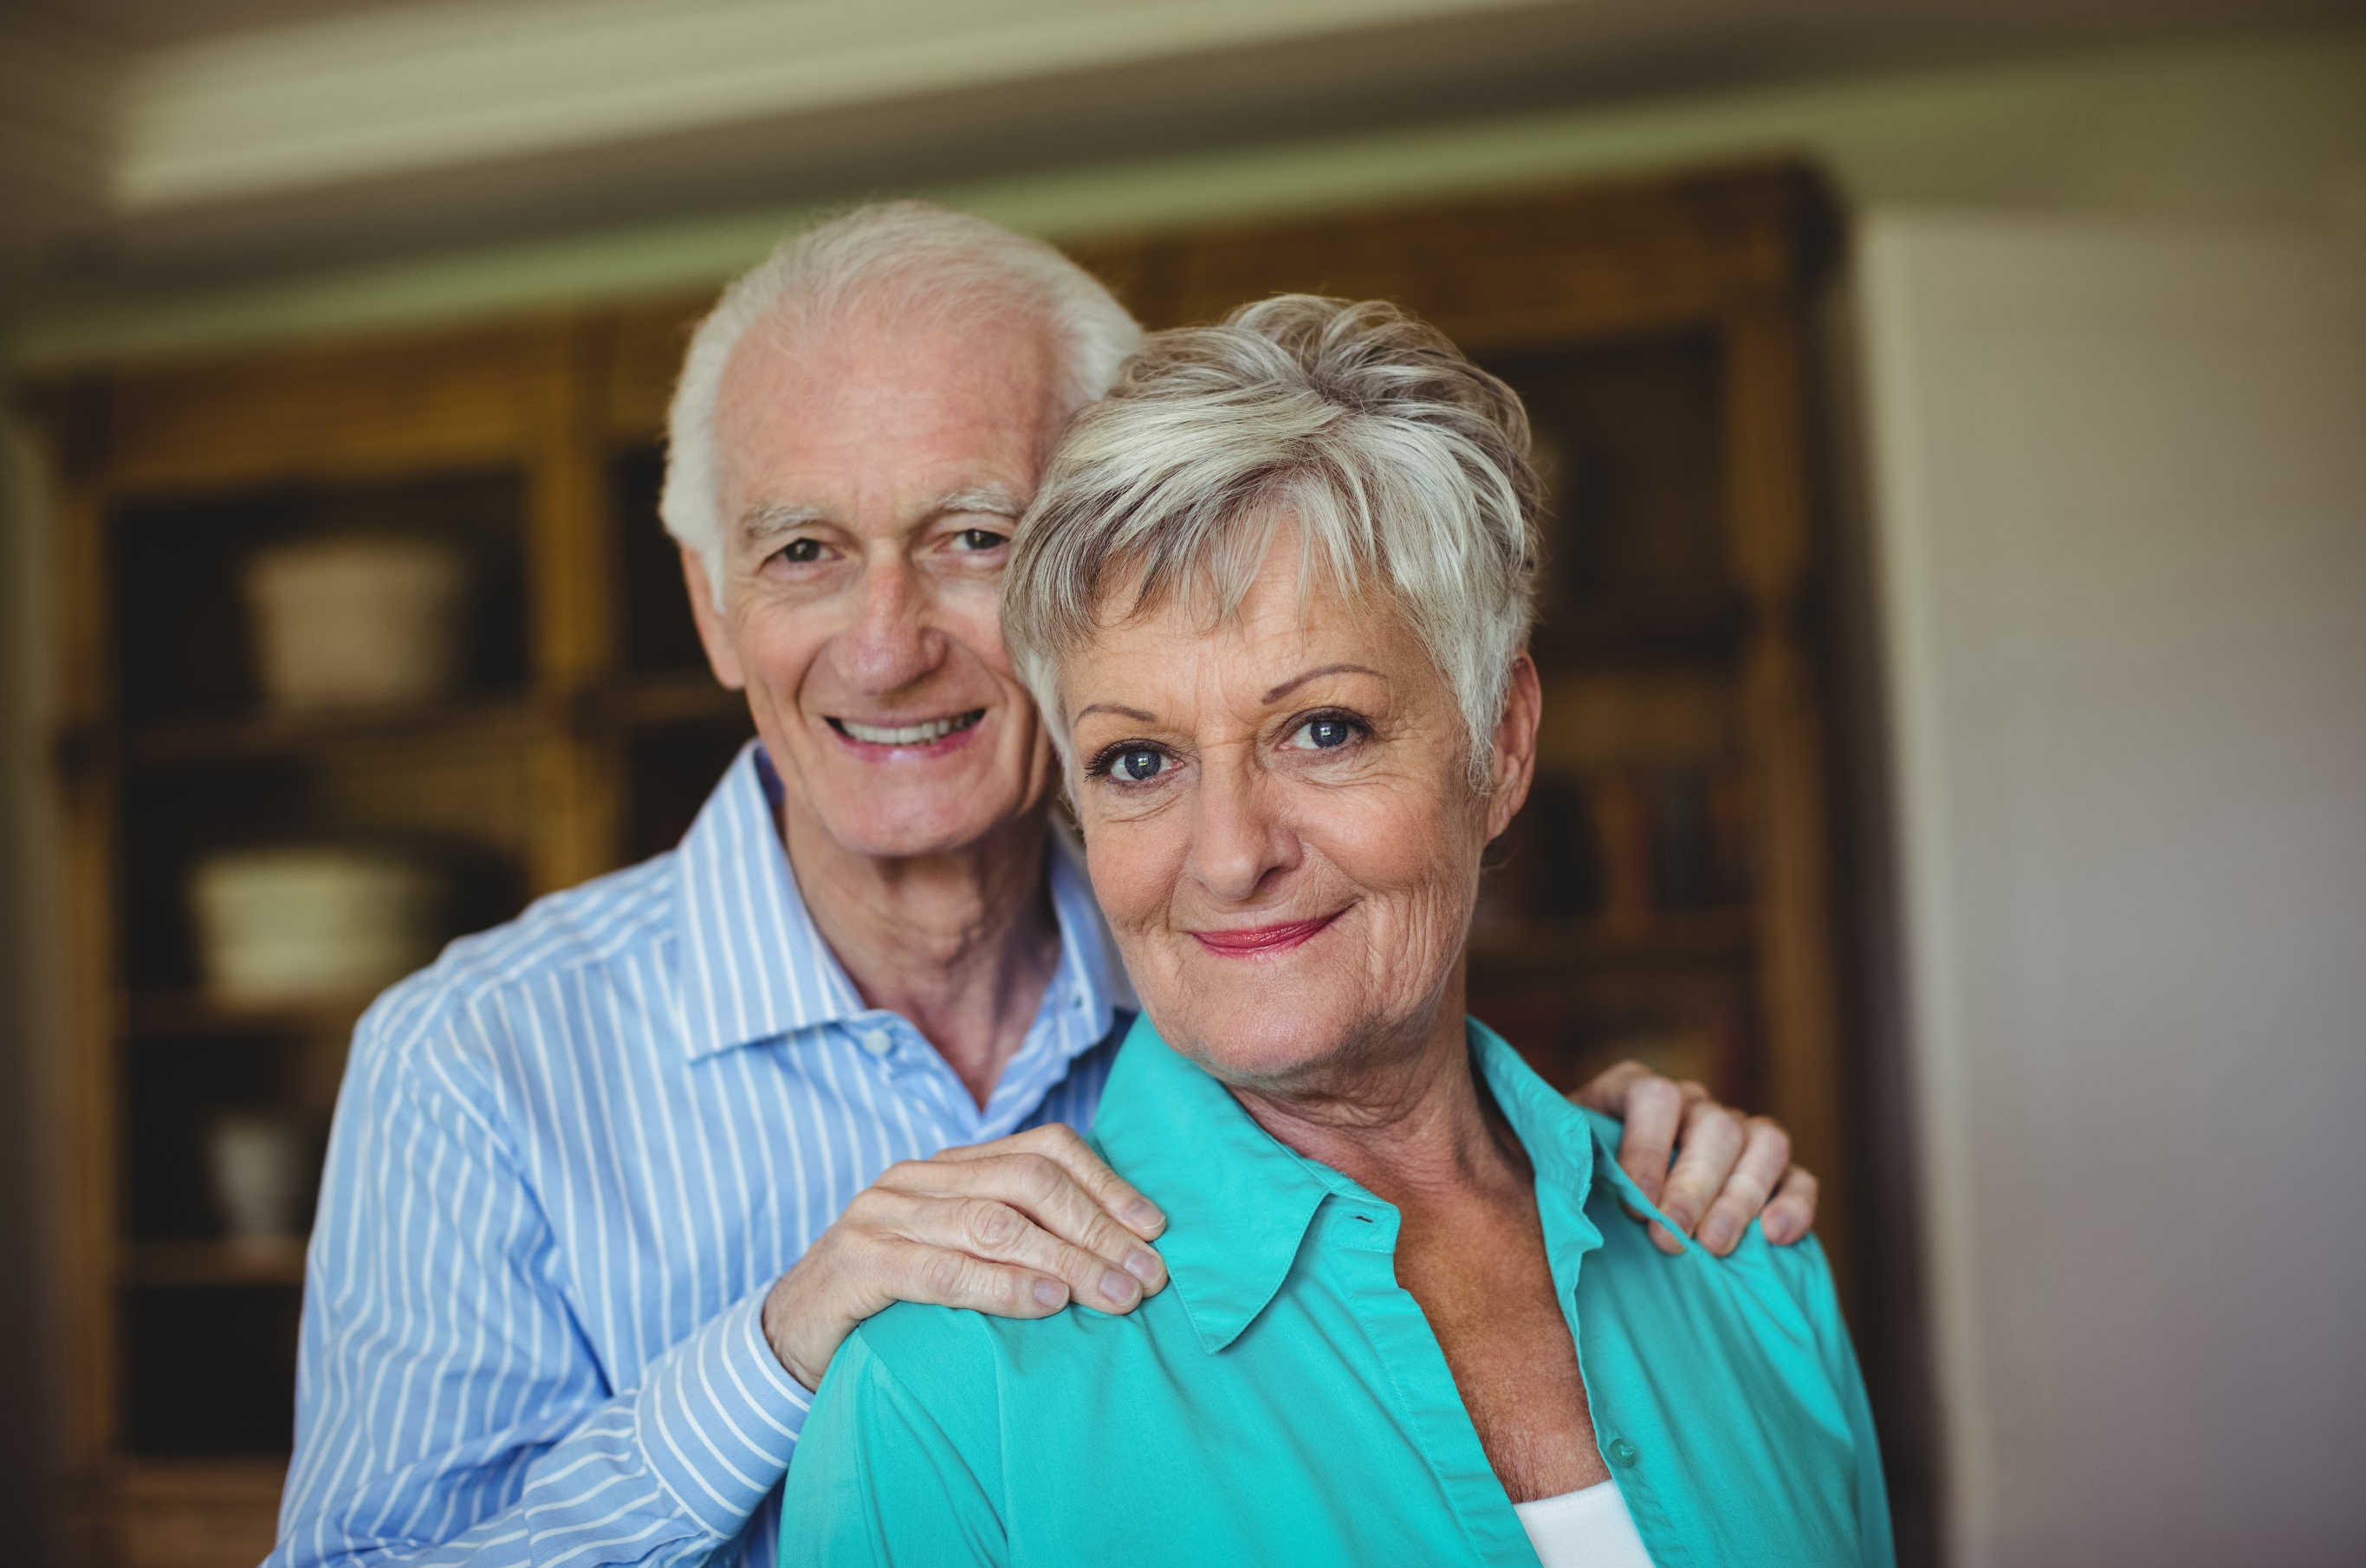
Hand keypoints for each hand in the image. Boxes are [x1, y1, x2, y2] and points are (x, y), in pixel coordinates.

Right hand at [760, 1123, 1168, 1389]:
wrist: (788, 1334)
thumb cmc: (891, 1302)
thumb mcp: (958, 1257)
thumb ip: (1014, 1243)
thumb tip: (1117, 1257)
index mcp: (950, 1167)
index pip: (1043, 1150)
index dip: (1105, 1185)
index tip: (1155, 1230)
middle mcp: (919, 1177)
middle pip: (1027, 1181)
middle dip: (1097, 1226)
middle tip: (1148, 1276)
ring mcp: (884, 1214)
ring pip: (993, 1222)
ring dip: (1066, 1259)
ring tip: (1115, 1293)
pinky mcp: (859, 1262)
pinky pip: (942, 1269)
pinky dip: (1002, 1285)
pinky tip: (1047, 1303)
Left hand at [1569, 1062, 1818, 1256]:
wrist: (1603, 1211)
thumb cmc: (1574, 1191)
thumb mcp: (1556, 1171)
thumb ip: (1559, 1171)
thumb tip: (1566, 1195)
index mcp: (1633, 1091)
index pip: (1654, 1096)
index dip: (1646, 1148)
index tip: (1635, 1206)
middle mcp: (1692, 1105)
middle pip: (1714, 1125)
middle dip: (1693, 1188)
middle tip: (1670, 1241)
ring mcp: (1736, 1133)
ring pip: (1764, 1141)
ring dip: (1741, 1198)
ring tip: (1714, 1248)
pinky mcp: (1772, 1173)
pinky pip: (1799, 1177)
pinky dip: (1794, 1205)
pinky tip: (1775, 1239)